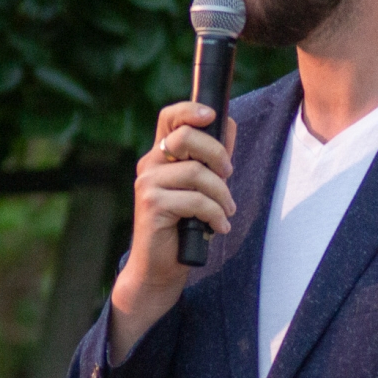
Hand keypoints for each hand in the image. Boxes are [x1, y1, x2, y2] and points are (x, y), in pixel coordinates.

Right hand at [109, 101, 237, 360]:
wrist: (159, 268)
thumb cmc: (183, 228)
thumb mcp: (200, 189)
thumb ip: (211, 159)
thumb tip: (229, 125)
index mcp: (160, 156)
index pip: (169, 117)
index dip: (191, 109)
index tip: (213, 116)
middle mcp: (149, 165)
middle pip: (186, 137)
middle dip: (218, 154)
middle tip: (229, 176)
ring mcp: (147, 184)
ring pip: (196, 172)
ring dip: (221, 193)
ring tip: (226, 211)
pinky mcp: (152, 206)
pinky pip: (195, 200)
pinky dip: (214, 214)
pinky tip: (218, 227)